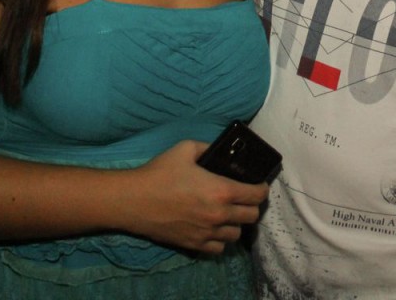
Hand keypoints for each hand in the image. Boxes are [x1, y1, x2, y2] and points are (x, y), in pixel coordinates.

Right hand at [127, 140, 268, 253]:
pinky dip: (220, 240)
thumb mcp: (186, 148)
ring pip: (237, 234)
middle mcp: (219, 215)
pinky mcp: (194, 245)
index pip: (257, 195)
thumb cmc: (159, 173)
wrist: (133, 200)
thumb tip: (220, 150)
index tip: (258, 184)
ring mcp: (207, 233)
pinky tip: (213, 229)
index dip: (262, 188)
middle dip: (252, 205)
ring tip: (228, 213)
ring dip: (236, 223)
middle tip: (243, 197)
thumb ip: (209, 148)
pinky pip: (219, 249)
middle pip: (252, 216)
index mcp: (222, 190)